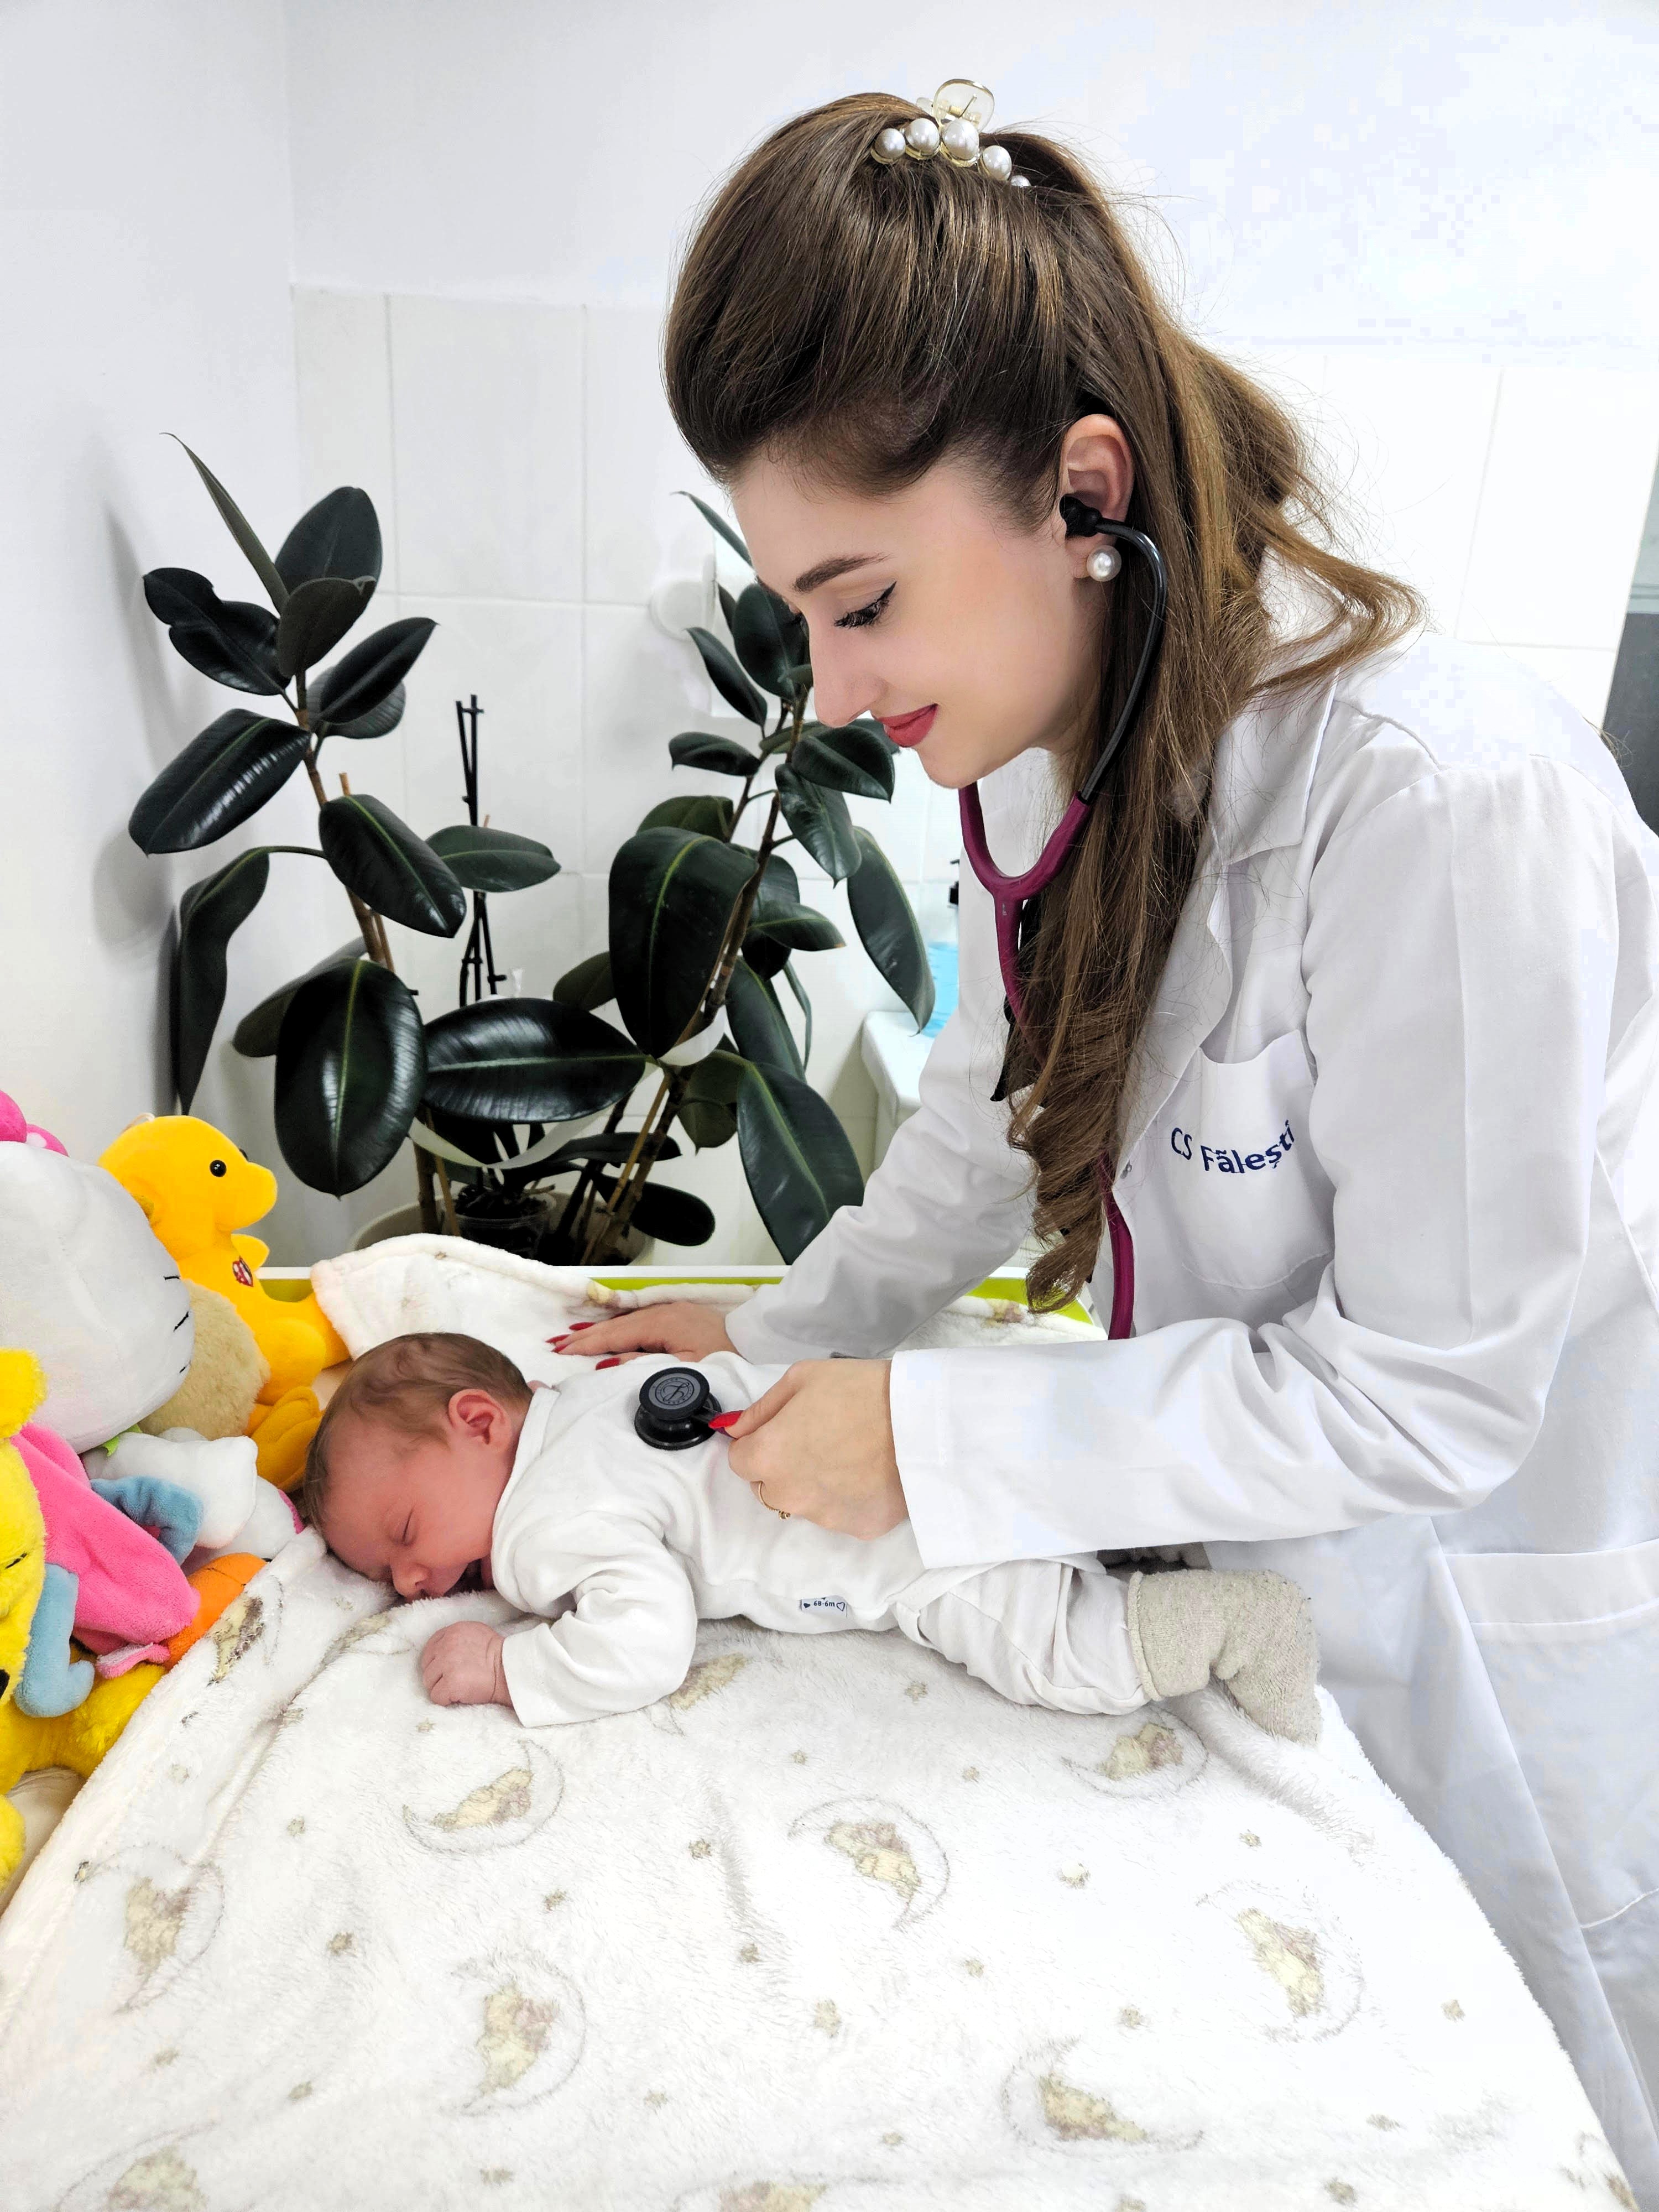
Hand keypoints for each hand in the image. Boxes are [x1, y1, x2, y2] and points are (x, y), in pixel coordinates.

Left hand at [421, 1621, 510, 1707]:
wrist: (509, 1670)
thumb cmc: (497, 1654)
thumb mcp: (475, 1633)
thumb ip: (456, 1638)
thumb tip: (442, 1650)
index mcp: (453, 1631)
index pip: (430, 1648)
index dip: (436, 1661)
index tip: (445, 1669)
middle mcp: (446, 1646)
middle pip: (427, 1666)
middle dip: (437, 1675)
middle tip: (454, 1680)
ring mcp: (447, 1665)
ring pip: (429, 1682)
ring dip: (440, 1687)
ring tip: (458, 1687)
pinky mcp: (451, 1683)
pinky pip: (436, 1696)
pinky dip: (445, 1700)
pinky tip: (458, 1696)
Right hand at [550, 1300, 734, 1364]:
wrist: (757, 1344)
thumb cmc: (725, 1360)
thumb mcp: (684, 1369)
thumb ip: (643, 1366)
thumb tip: (607, 1366)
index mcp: (664, 1323)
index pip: (617, 1334)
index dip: (588, 1343)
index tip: (562, 1350)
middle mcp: (665, 1311)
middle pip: (618, 1324)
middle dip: (587, 1335)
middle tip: (556, 1344)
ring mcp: (672, 1310)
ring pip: (627, 1320)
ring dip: (601, 1330)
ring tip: (573, 1339)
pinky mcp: (679, 1315)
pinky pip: (640, 1320)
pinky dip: (620, 1327)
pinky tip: (609, 1333)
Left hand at [723, 1361, 905, 1539]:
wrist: (922, 1420)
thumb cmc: (859, 1390)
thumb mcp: (802, 1378)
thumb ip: (760, 1409)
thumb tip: (734, 1429)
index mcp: (768, 1457)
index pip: (740, 1460)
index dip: (758, 1443)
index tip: (784, 1430)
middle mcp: (789, 1495)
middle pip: (770, 1486)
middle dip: (784, 1466)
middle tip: (821, 1439)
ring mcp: (823, 1517)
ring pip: (805, 1502)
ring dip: (816, 1484)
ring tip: (851, 1454)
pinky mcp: (857, 1528)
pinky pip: (841, 1514)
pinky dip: (849, 1499)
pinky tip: (870, 1473)